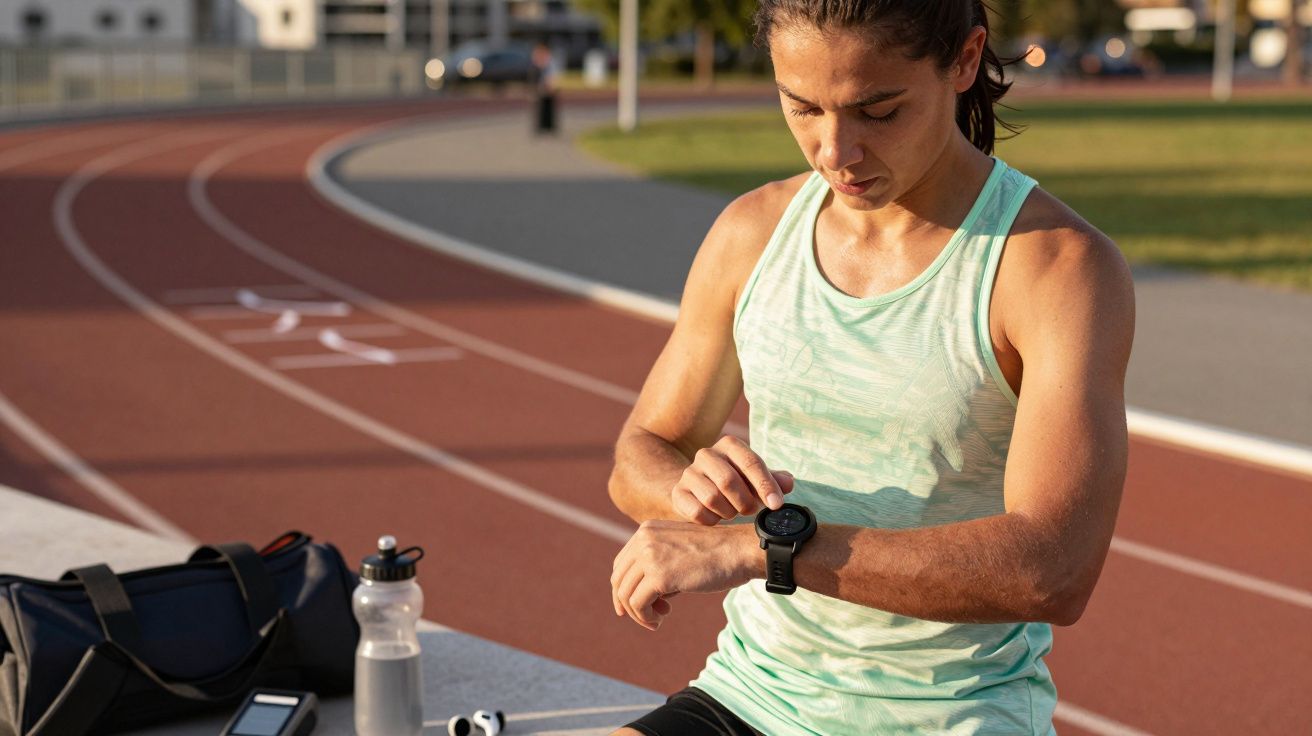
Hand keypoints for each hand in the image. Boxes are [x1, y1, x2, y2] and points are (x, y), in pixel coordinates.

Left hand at [610, 520, 755, 630]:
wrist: (739, 551)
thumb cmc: (717, 554)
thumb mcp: (680, 550)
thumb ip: (658, 564)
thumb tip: (639, 598)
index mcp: (647, 530)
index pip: (621, 564)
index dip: (624, 588)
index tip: (637, 605)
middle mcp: (643, 539)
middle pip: (618, 579)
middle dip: (627, 603)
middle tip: (647, 617)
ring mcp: (649, 556)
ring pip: (625, 594)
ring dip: (638, 613)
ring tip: (657, 619)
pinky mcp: (659, 576)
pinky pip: (637, 604)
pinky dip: (645, 617)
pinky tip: (660, 620)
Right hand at [671, 436, 793, 524]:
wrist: (700, 488)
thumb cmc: (737, 481)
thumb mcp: (756, 478)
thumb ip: (774, 480)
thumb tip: (788, 483)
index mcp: (729, 445)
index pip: (750, 462)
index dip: (765, 485)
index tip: (776, 504)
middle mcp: (706, 454)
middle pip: (728, 481)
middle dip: (745, 502)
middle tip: (750, 510)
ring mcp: (689, 473)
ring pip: (712, 498)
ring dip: (728, 511)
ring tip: (732, 511)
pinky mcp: (678, 493)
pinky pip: (697, 512)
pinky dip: (712, 520)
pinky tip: (716, 516)